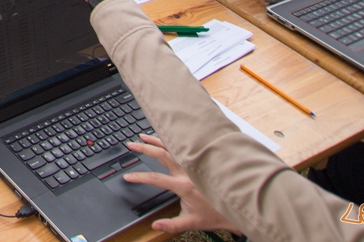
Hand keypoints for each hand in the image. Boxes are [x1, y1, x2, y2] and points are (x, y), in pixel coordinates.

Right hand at [121, 134, 237, 234]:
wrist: (234, 208)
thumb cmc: (214, 215)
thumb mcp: (191, 223)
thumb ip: (172, 225)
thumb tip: (155, 226)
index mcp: (184, 185)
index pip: (156, 178)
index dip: (139, 177)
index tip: (128, 176)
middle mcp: (188, 172)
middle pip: (162, 155)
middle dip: (144, 148)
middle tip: (131, 145)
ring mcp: (193, 165)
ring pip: (172, 148)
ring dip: (156, 141)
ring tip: (142, 136)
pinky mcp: (199, 163)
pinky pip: (183, 148)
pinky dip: (171, 142)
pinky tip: (165, 139)